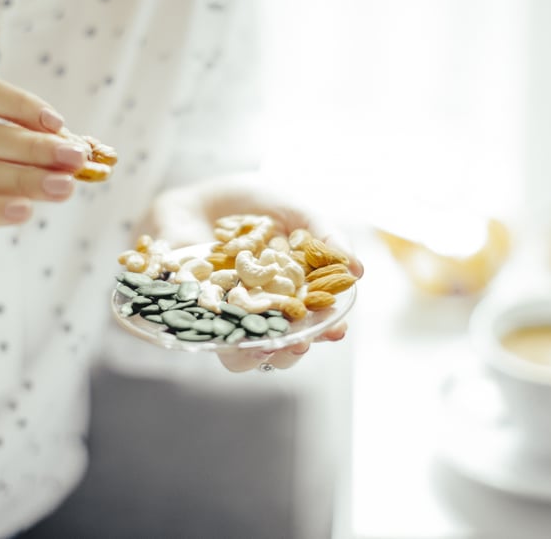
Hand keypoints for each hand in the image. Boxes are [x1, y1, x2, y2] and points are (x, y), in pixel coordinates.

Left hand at [139, 172, 361, 371]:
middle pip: (279, 346)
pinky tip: (222, 328)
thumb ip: (324, 236)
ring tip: (263, 345)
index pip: (312, 321)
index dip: (325, 330)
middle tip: (298, 342)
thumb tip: (358, 269)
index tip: (335, 330)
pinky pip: (202, 332)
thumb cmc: (255, 204)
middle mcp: (261, 311)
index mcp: (292, 294)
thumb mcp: (296, 211)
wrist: (201, 195)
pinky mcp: (192, 311)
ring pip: (240, 353)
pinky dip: (212, 336)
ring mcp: (226, 314)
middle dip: (291, 350)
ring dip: (253, 354)